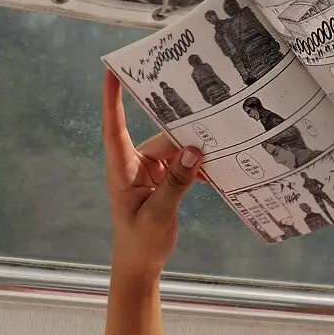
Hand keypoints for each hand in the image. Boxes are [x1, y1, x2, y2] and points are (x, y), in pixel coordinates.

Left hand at [103, 69, 202, 276]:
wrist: (140, 265)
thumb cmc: (140, 242)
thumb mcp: (158, 213)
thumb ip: (176, 182)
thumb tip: (194, 150)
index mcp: (122, 169)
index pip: (114, 127)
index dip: (112, 98)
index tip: (113, 70)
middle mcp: (134, 165)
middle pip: (160, 138)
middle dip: (183, 131)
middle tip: (210, 116)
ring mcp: (149, 173)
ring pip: (175, 150)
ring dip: (194, 152)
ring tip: (221, 146)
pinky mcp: (163, 182)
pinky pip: (182, 165)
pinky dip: (197, 167)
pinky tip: (216, 169)